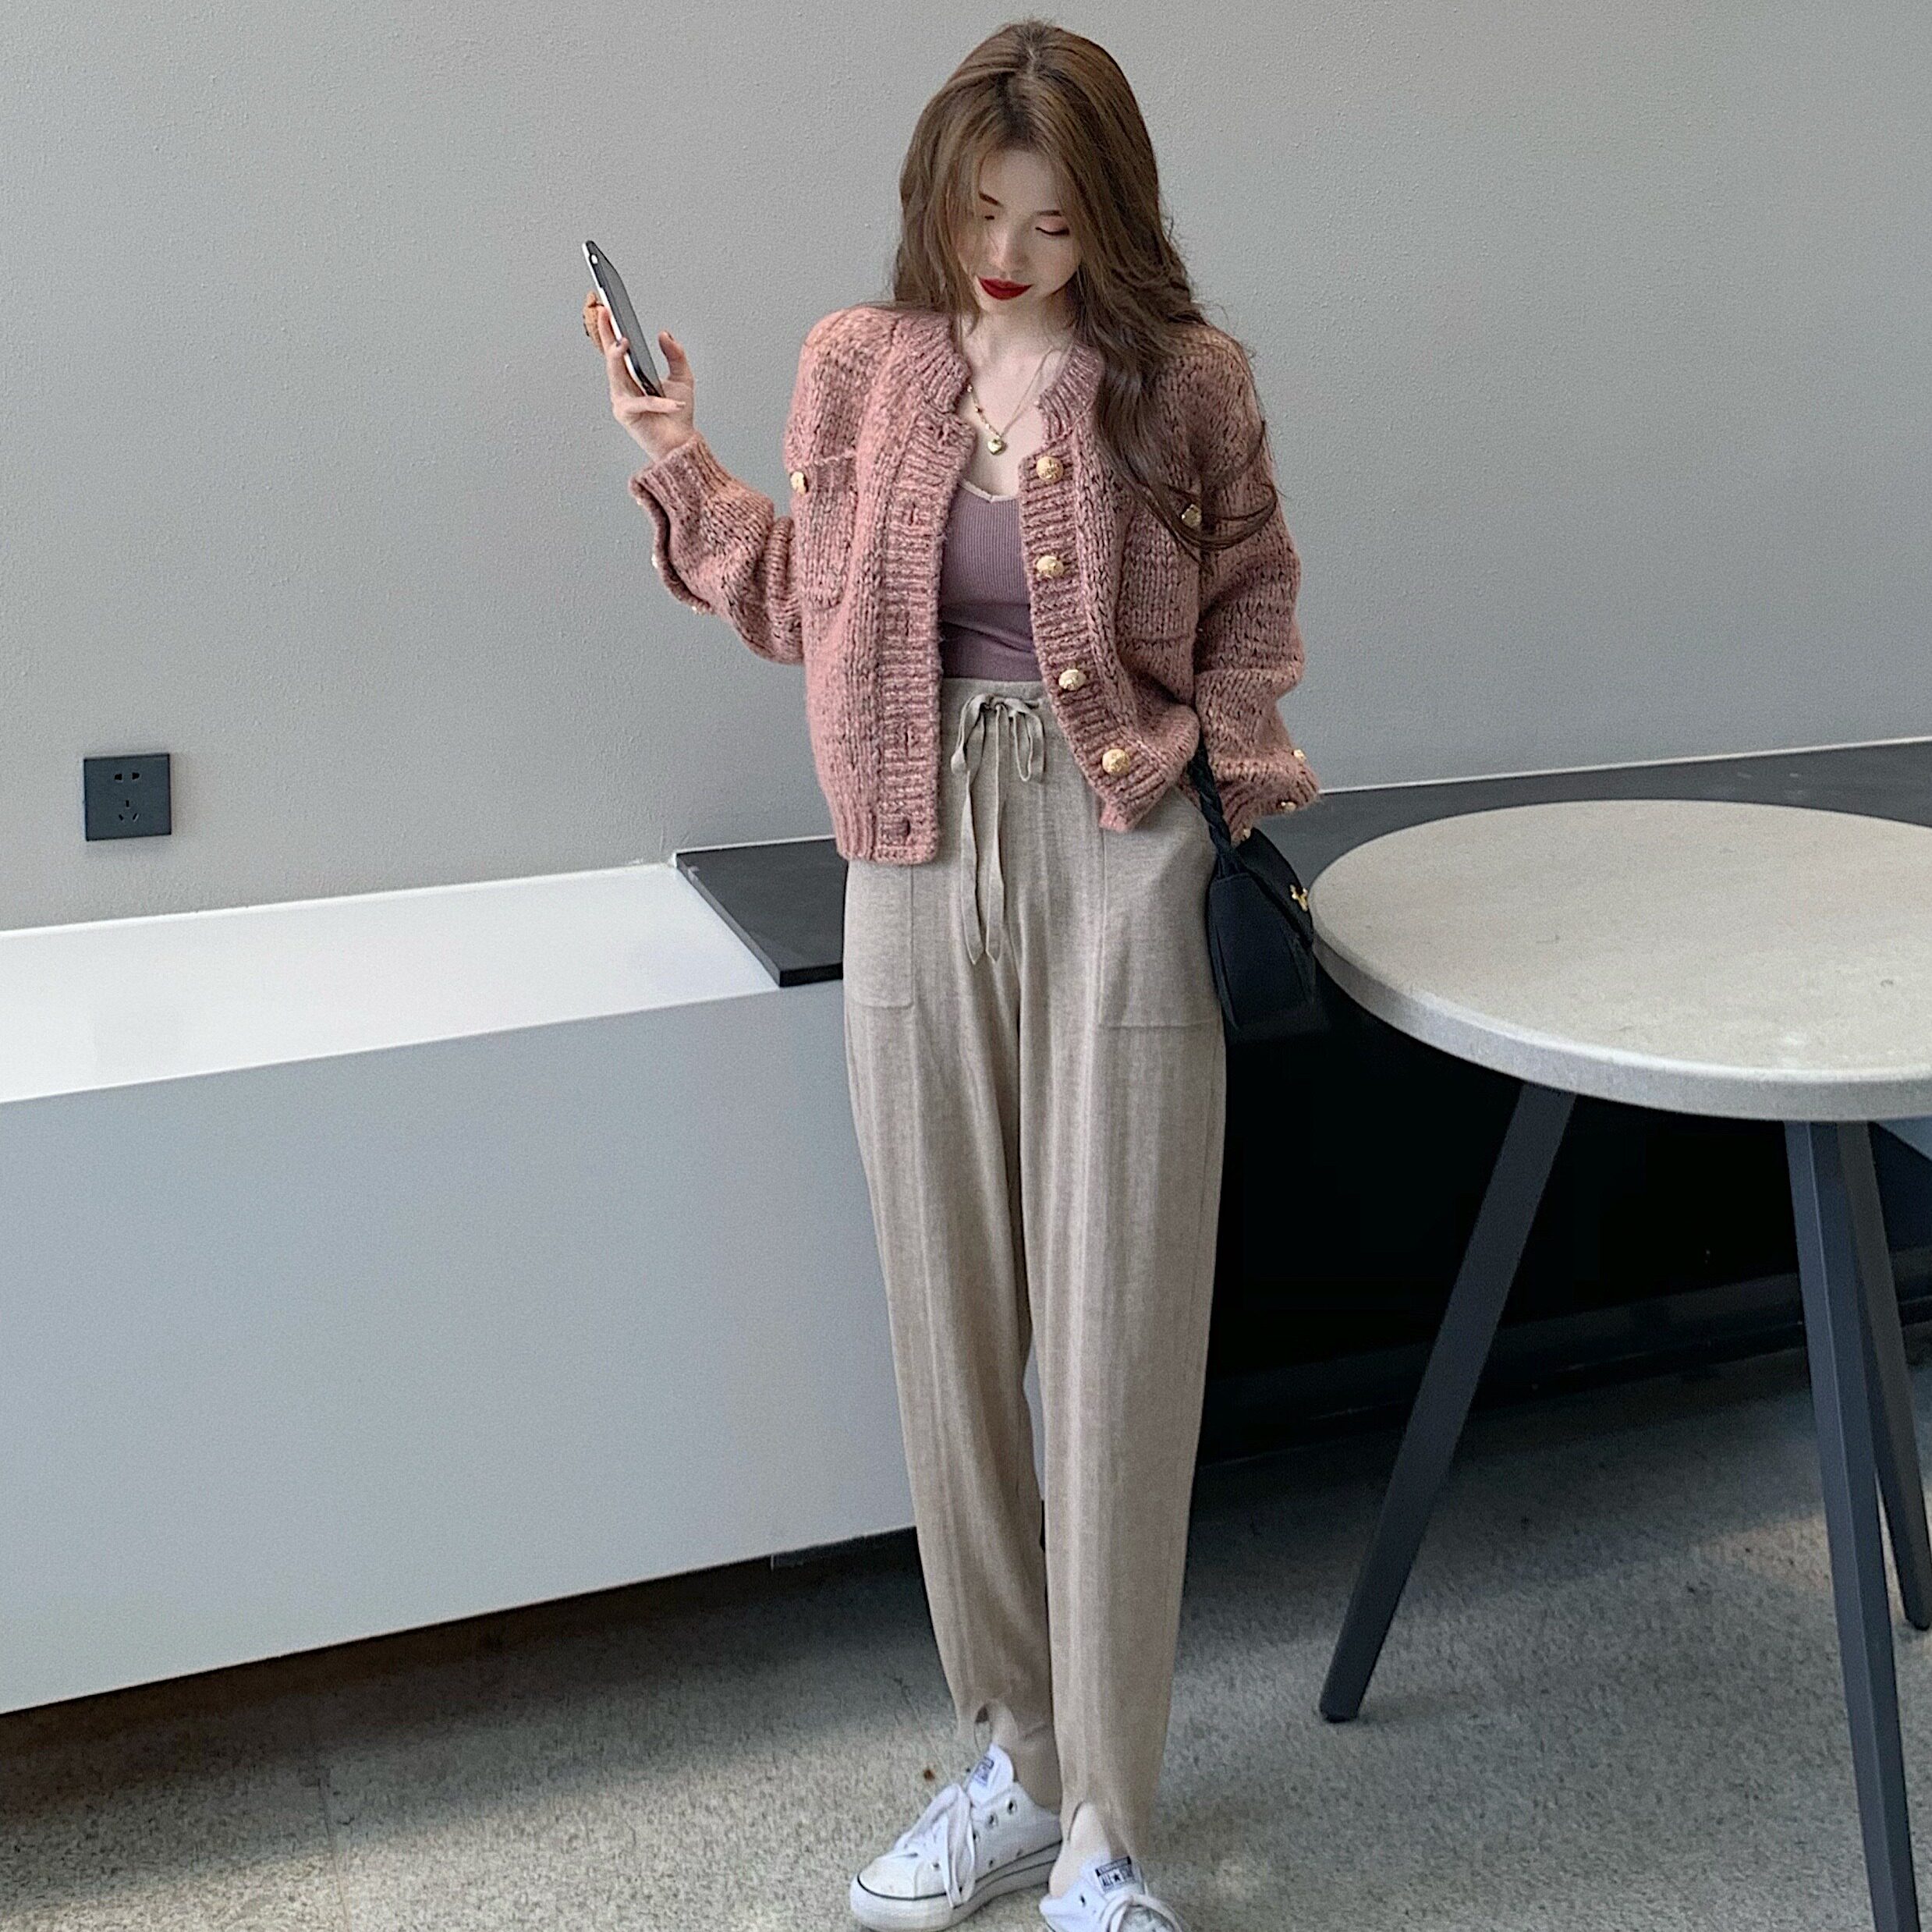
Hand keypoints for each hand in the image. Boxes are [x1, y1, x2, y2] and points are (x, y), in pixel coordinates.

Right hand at [584, 288, 696, 461]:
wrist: (681, 443)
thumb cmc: (678, 415)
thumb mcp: (683, 378)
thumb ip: (675, 355)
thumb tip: (665, 335)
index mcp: (631, 376)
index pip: (616, 349)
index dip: (608, 329)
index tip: (605, 309)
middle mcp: (622, 387)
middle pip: (610, 358)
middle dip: (607, 336)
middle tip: (607, 316)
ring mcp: (621, 401)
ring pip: (616, 375)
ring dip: (617, 358)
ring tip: (623, 343)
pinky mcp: (627, 416)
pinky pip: (642, 403)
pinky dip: (659, 402)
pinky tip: (674, 402)